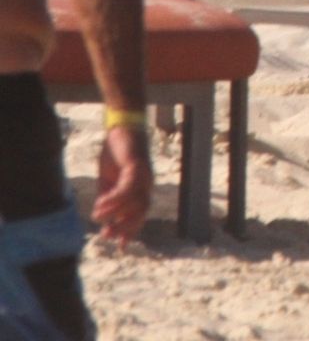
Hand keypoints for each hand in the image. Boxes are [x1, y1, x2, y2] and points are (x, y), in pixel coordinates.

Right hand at [93, 126, 151, 243]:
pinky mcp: (137, 166)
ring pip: (135, 202)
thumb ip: (107, 199)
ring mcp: (143, 175)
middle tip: (106, 235)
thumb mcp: (108, 181)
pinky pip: (127, 188)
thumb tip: (102, 219)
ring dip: (116, 213)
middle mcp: (146, 184)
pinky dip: (114, 199)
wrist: (120, 128)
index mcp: (140, 189)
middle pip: (140, 211)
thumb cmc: (115, 154)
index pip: (140, 214)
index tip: (121, 246)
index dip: (132, 230)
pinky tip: (100, 203)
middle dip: (124, 226)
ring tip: (97, 217)